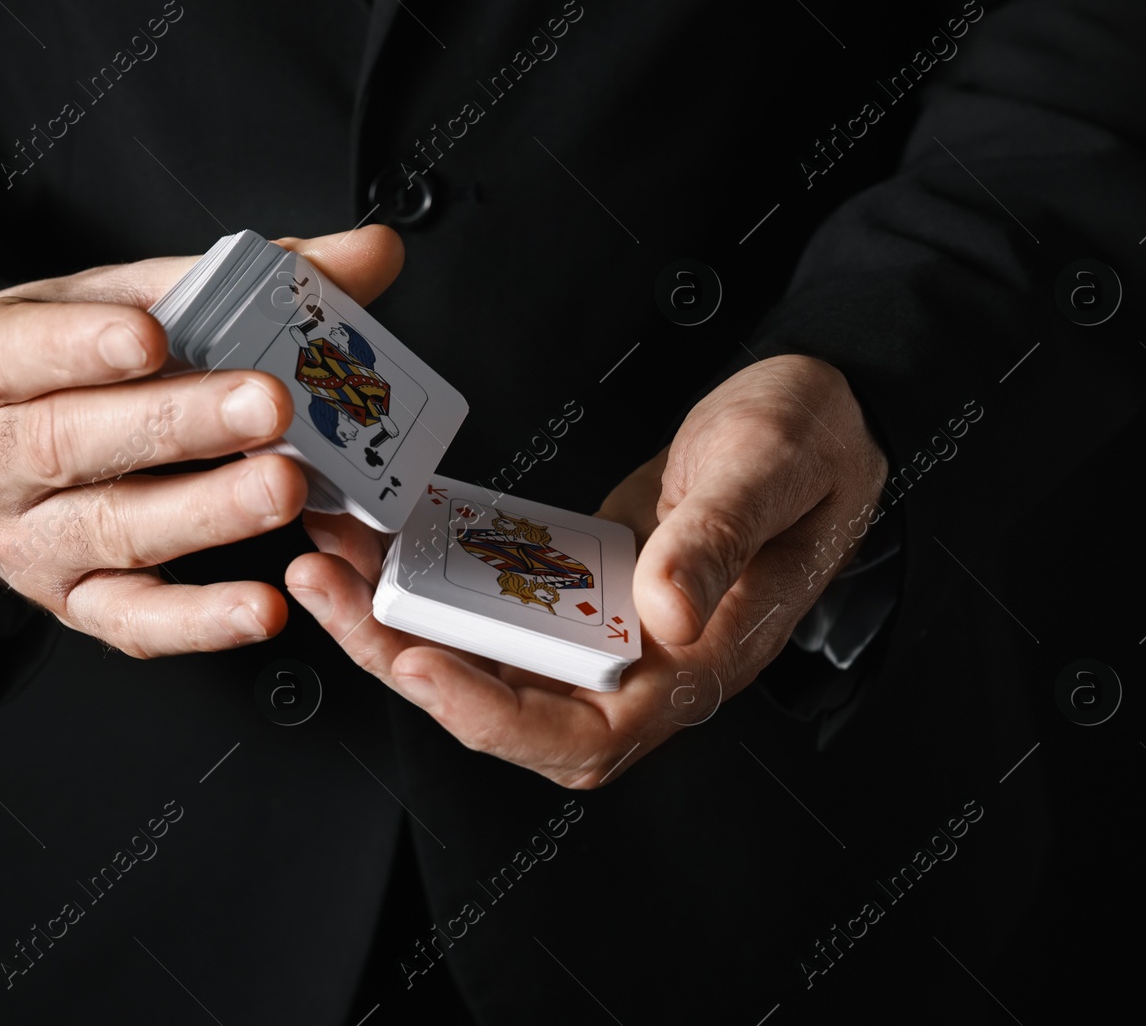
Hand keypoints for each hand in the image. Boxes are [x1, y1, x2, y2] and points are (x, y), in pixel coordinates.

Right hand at [0, 226, 403, 657]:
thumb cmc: (47, 373)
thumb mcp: (112, 302)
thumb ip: (228, 280)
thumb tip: (361, 255)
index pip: (21, 354)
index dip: (83, 346)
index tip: (152, 335)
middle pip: (76, 444)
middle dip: (180, 424)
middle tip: (266, 405)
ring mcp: (35, 540)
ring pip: (117, 531)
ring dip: (208, 513)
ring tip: (282, 487)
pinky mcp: (76, 603)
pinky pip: (136, 622)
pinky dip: (201, 621)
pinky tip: (260, 606)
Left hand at [285, 354, 888, 786]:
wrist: (818, 415)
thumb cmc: (812, 446)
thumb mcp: (767, 474)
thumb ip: (717, 541)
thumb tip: (666, 616)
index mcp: (697, 662)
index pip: (582, 732)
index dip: (491, 713)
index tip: (417, 662)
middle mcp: (643, 661)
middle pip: (506, 703)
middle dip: (405, 657)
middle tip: (327, 589)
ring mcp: (606, 625)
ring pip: (486, 653)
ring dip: (402, 617)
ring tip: (332, 557)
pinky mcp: (581, 584)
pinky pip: (496, 599)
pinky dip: (436, 576)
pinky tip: (387, 534)